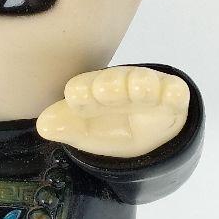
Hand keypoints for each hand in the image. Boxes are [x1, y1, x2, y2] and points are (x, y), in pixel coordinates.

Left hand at [36, 66, 190, 158]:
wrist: (148, 138)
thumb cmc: (110, 127)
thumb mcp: (85, 133)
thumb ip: (66, 127)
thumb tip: (43, 125)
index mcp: (92, 91)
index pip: (82, 88)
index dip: (80, 93)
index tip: (77, 99)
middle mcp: (119, 85)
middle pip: (114, 80)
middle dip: (110, 85)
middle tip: (104, 91)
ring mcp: (147, 90)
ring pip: (144, 81)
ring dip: (140, 84)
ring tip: (138, 90)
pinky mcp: (172, 98)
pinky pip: (175, 91)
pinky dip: (173, 92)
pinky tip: (171, 96)